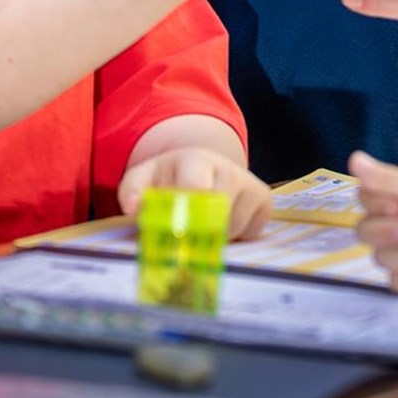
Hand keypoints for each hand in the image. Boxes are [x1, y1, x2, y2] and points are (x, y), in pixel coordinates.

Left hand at [117, 147, 274, 239]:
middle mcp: (228, 168)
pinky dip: (234, 237)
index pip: (195, 189)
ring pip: (232, 229)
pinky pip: (249, 233)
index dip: (184, 215)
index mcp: (195, 160)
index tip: (174, 233)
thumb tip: (132, 207)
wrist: (202, 166)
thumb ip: (132, 190)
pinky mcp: (265, 201)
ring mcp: (250, 184)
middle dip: (198, 232)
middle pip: (217, 215)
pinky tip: (222, 223)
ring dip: (214, 238)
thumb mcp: (144, 178)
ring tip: (201, 225)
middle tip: (184, 237)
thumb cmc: (169, 177)